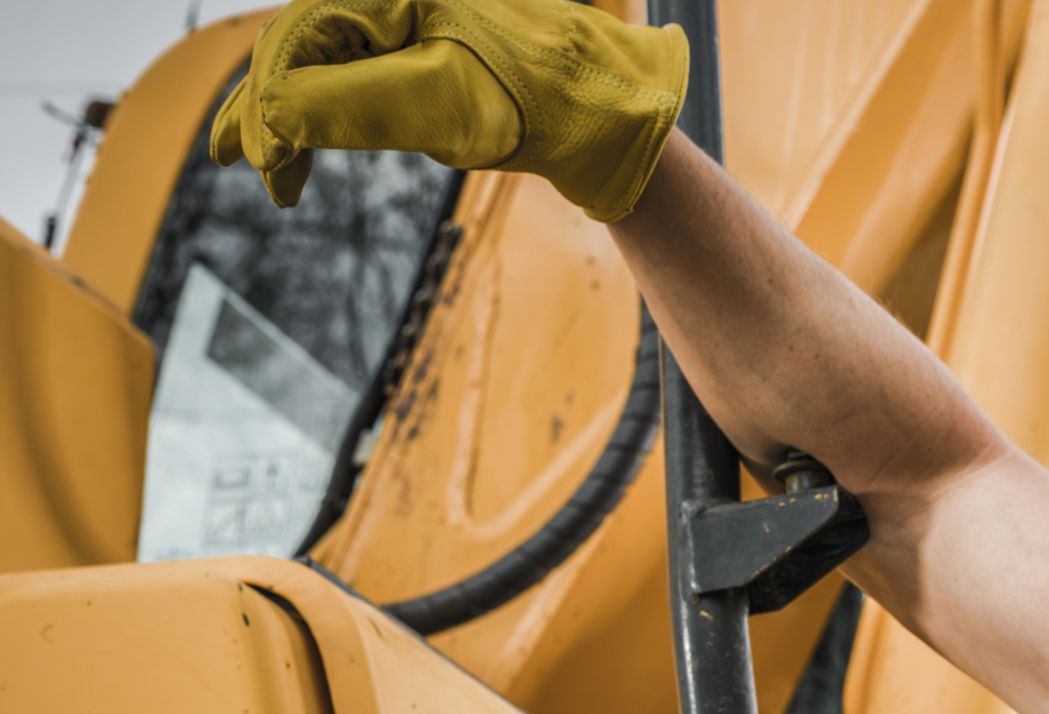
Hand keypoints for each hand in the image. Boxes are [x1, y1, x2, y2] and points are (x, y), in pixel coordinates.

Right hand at [210, 0, 686, 221]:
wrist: (613, 111)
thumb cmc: (537, 102)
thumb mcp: (437, 107)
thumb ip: (345, 106)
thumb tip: (266, 118)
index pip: (296, 38)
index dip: (264, 104)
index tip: (257, 164)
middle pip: (304, 44)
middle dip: (269, 109)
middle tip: (245, 168)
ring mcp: (415, 14)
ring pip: (329, 59)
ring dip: (295, 114)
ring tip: (274, 173)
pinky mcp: (432, 41)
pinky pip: (362, 67)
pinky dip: (334, 108)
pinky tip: (312, 147)